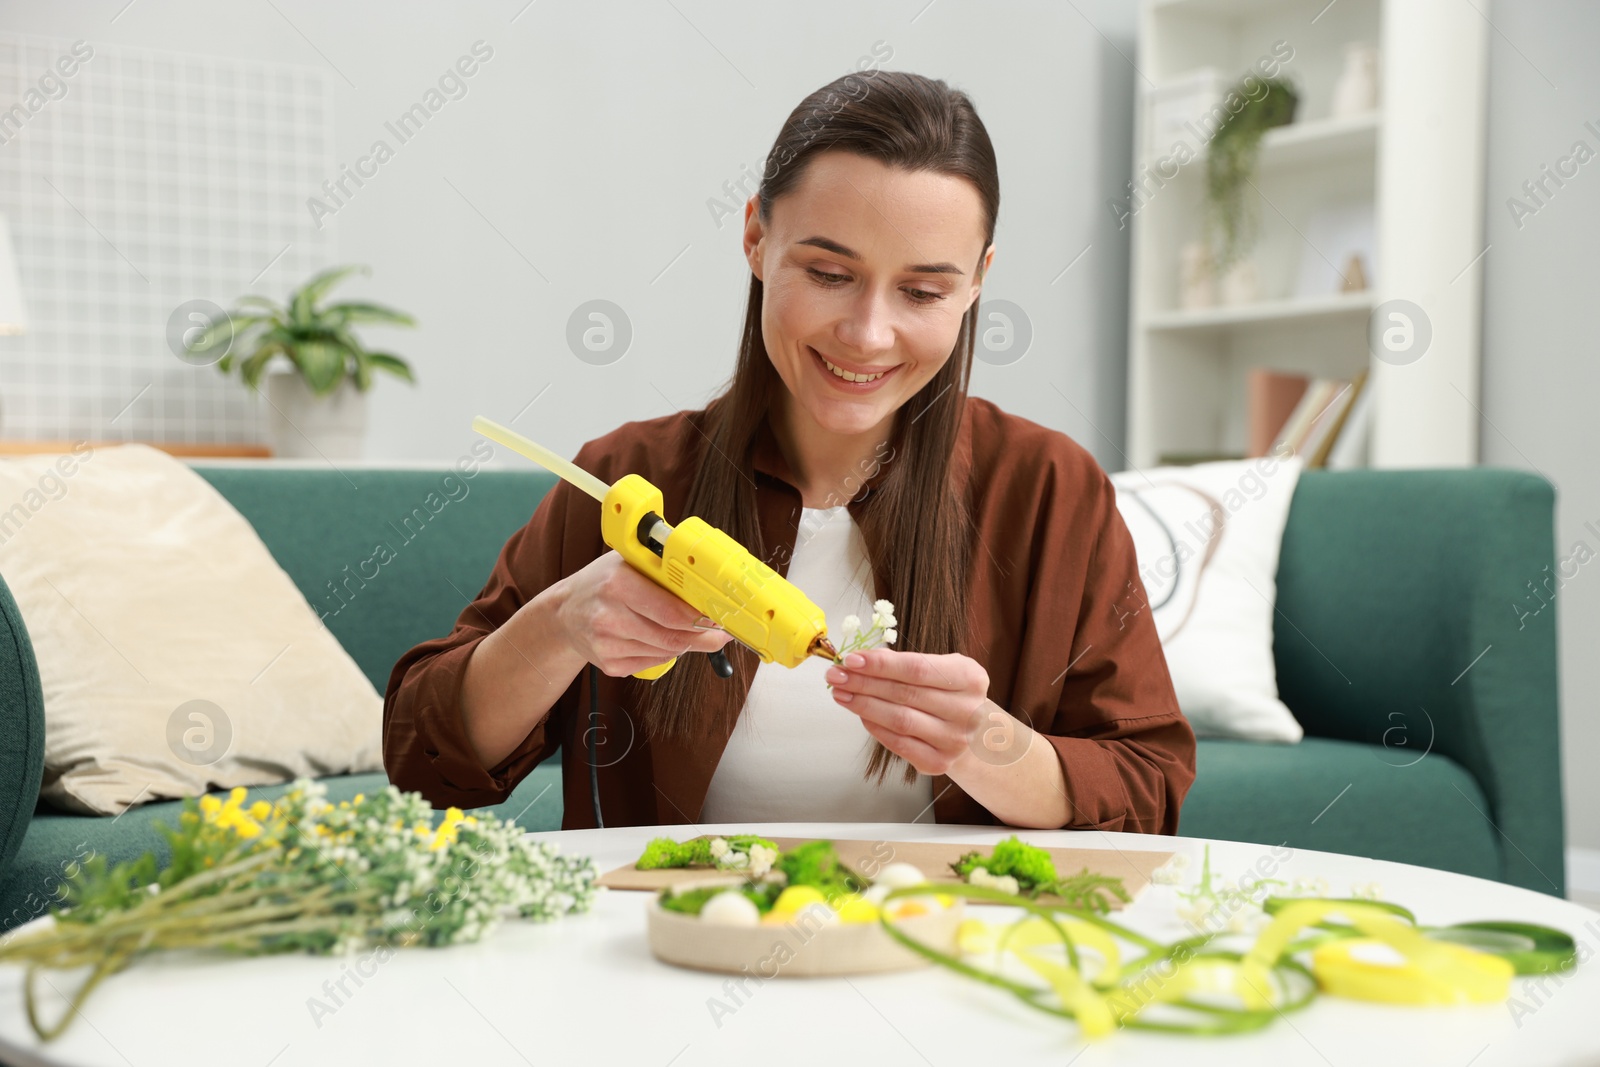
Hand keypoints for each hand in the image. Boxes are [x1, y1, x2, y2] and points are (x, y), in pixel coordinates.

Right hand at [550, 551, 732, 676]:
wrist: (564, 612)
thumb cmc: (602, 582)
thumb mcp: (628, 563)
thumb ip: (664, 573)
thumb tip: (705, 588)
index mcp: (617, 583)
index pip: (670, 611)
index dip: (700, 618)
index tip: (719, 617)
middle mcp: (608, 615)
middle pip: (672, 636)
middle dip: (702, 636)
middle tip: (719, 632)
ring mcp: (606, 644)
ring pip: (666, 651)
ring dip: (684, 643)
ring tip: (688, 631)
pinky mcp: (608, 665)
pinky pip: (653, 662)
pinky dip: (664, 652)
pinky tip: (659, 637)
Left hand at [825, 649, 997, 775]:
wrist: (973, 732)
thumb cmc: (948, 693)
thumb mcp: (938, 668)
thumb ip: (904, 662)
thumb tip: (860, 661)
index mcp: (970, 678)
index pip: (917, 668)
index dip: (880, 664)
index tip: (851, 659)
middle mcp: (967, 711)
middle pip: (904, 693)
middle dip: (863, 683)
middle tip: (836, 675)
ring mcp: (955, 740)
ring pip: (899, 720)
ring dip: (863, 705)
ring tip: (841, 693)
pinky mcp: (939, 762)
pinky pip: (898, 743)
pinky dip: (875, 727)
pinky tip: (859, 714)